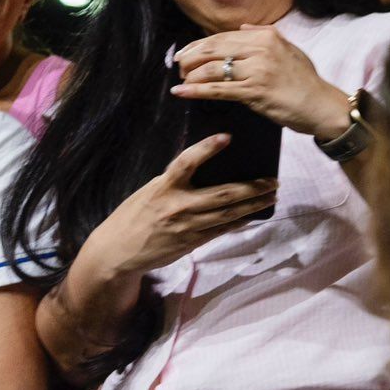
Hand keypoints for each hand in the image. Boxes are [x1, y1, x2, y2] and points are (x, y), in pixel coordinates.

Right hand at [84, 134, 280, 277]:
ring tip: (271, 197)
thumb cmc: (133, 216)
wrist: (116, 251)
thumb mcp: (149, 192)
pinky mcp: (191, 243)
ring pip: (229, 214)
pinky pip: (221, 230)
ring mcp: (187, 226)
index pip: (187, 162)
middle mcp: (177, 206)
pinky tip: (252, 215)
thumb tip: (202, 169)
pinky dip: (239, 221)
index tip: (227, 137)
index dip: (206, 148)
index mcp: (163, 187)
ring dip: (254, 205)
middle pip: (223, 194)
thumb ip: (174, 182)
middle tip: (273, 180)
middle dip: (252, 187)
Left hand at [170, 26, 351, 141]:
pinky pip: (218, 90)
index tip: (185, 52)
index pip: (223, 37)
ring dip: (191, 75)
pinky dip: (196, 91)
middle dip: (189, 57)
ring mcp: (257, 71)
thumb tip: (243, 26)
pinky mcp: (254, 92)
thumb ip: (266, 34)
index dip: (198, 44)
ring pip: (212, 69)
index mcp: (266, 36)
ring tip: (182, 80)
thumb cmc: (306, 81)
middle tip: (178, 65)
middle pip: (212, 49)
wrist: (322, 106)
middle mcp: (260, 49)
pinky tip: (181, 92)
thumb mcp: (290, 50)